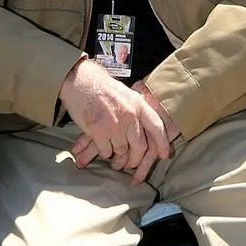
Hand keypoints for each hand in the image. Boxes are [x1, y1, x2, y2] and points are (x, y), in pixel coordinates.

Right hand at [61, 63, 174, 184]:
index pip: (157, 127)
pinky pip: (106, 151)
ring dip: (117, 157)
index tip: (164, 155)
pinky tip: (102, 148)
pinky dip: (104, 152)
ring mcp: (114, 124)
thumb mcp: (127, 95)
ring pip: (121, 151)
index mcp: (139, 105)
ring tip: (114, 159)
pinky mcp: (98, 131)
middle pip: (140, 146)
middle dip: (135, 159)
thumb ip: (138, 111)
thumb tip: (148, 129)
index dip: (162, 143)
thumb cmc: (103, 88)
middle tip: (129, 164)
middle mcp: (130, 115)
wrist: (80, 81)